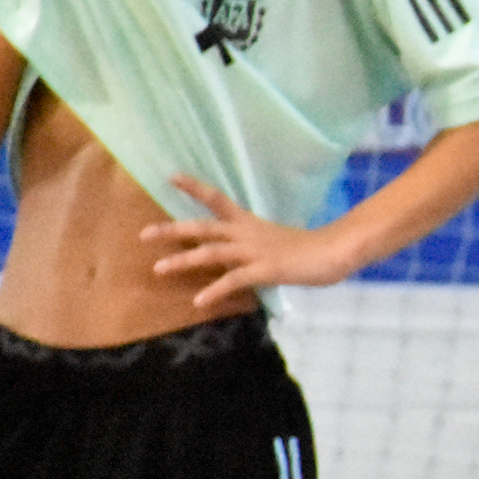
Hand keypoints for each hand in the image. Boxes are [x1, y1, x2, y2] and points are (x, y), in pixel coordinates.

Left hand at [145, 176, 355, 307]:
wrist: (335, 252)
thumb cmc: (309, 249)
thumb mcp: (275, 243)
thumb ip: (254, 248)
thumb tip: (240, 257)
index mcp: (249, 223)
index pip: (217, 199)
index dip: (194, 188)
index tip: (170, 176)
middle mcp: (247, 233)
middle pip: (203, 228)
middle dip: (172, 231)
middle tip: (143, 234)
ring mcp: (255, 251)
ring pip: (211, 252)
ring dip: (183, 260)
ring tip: (158, 268)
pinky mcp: (265, 269)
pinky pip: (234, 279)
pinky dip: (215, 290)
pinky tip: (198, 301)